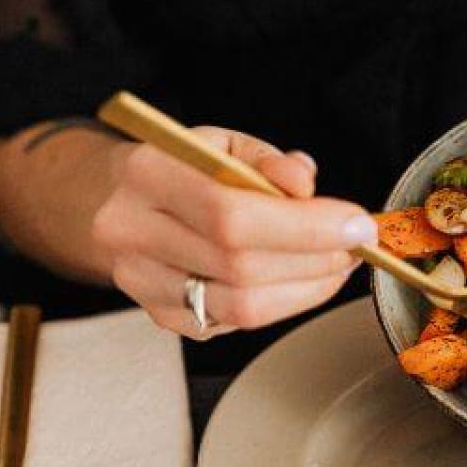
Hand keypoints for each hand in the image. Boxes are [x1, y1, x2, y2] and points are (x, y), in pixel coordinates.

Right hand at [92, 127, 376, 338]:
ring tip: (336, 264)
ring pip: (241, 306)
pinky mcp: (160, 315)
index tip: (354, 223)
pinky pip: (234, 323)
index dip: (303, 226)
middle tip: (353, 244)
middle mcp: (132, 232)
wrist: (112, 201)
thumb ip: (266, 160)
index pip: (230, 213)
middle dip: (314, 258)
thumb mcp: (220, 143)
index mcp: (146, 174)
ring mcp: (142, 282)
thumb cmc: (177, 168)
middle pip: (239, 265)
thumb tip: (304, 184)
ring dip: (306, 289)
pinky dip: (282, 304)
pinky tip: (302, 281)